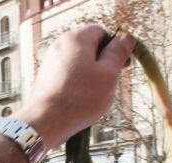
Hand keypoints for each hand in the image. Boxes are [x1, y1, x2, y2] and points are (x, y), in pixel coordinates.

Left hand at [14, 25, 135, 149]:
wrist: (45, 122)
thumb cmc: (79, 99)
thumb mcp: (108, 74)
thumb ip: (118, 53)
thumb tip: (126, 38)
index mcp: (76, 38)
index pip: (102, 32)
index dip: (115, 48)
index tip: (121, 66)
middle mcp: (60, 45)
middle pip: (89, 47)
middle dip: (102, 63)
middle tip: (108, 83)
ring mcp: (50, 61)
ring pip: (79, 62)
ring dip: (90, 75)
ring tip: (92, 95)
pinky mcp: (46, 76)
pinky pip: (68, 74)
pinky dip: (77, 84)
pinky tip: (79, 100)